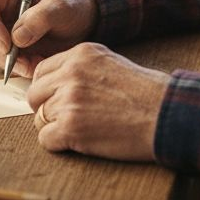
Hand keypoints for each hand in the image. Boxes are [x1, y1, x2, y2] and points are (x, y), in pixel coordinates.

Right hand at [0, 0, 97, 78]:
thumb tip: (17, 38)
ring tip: (37, 63)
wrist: (79, 21)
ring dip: (10, 62)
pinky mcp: (3, 43)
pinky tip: (35, 65)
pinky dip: (16, 67)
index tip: (7, 45)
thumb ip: (41, 17)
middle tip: (26, 63)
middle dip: (1, 51)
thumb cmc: (70, 5)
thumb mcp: (62, 6)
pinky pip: (0, 60)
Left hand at [26, 43, 169, 161]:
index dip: (48, 89)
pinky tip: (79, 140)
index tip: (57, 99)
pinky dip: (58, 144)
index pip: (42, 71)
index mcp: (80, 54)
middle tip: (67, 118)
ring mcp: (69, 100)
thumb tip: (55, 82)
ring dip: (56, 127)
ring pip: (39, 118)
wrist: (165, 114)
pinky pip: (45, 139)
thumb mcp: (110, 63)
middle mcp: (71, 73)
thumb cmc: (145, 93)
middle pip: (34, 94)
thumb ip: (80, 68)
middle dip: (46, 108)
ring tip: (82, 129)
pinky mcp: (71, 127)